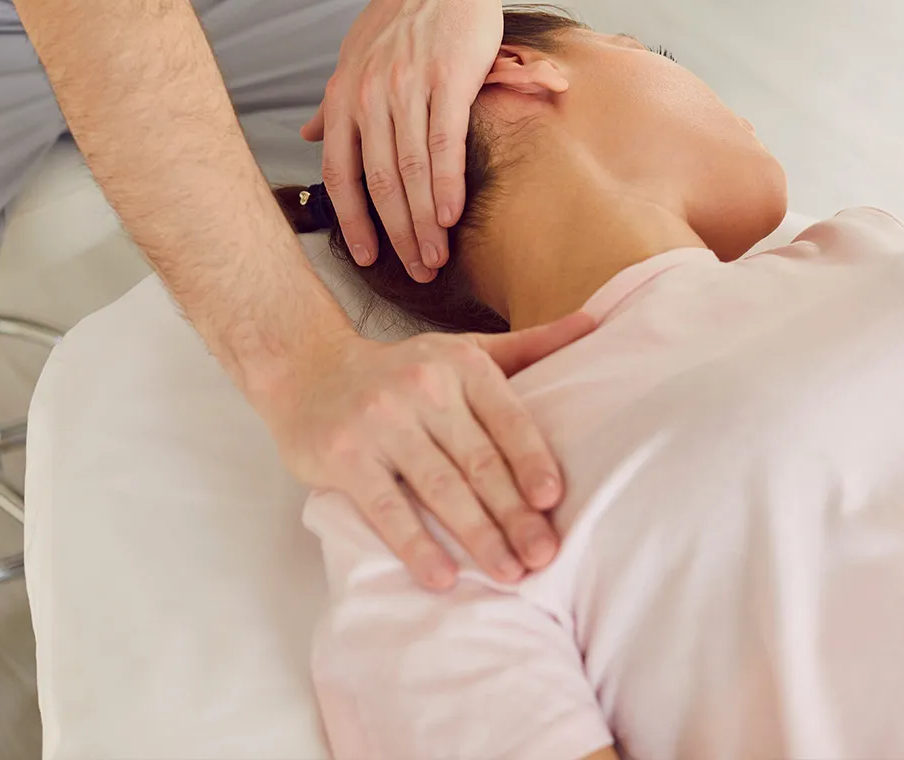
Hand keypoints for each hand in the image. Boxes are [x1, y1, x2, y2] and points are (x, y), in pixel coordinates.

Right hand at [268, 310, 594, 589]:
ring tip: (508, 573)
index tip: (553, 501)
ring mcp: (381, 422)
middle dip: (515, 514)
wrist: (308, 369)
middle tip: (543, 556)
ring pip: (440, 488)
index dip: (531, 460)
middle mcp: (422, 388)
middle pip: (479, 461)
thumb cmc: (401, 371)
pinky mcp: (344, 456)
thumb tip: (594, 326)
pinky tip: (442, 576)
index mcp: (459, 364)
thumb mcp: (463, 351)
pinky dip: (415, 545)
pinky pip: (387, 507)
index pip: (507, 418)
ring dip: (477, 536)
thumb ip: (527, 346)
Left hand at [301, 0, 508, 281]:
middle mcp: (369, 94)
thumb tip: (307, 137)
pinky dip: (447, 184)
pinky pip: (445, 142)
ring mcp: (407, 85)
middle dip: (397, 234)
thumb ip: (332, 103)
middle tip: (417, 271)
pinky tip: (452, 216)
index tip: (366, 258)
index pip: (341, 173)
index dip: (353, 221)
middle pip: (379, 182)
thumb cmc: (403, 16)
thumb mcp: (354, 56)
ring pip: (412, 169)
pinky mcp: (448, 77)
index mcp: (344, 95)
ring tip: (436, 257)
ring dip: (425, 221)